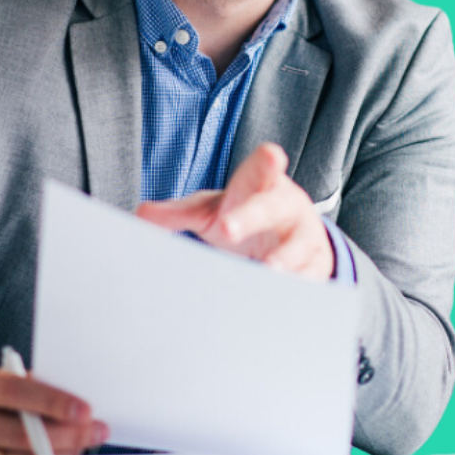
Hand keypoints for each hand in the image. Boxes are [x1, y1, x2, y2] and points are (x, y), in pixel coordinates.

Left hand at [135, 142, 333, 280]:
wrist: (291, 235)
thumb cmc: (244, 214)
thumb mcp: (212, 210)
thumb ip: (178, 213)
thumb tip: (140, 215)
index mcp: (261, 185)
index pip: (262, 169)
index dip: (266, 162)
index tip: (271, 155)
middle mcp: (286, 206)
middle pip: (271, 207)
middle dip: (251, 217)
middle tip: (227, 229)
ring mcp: (303, 235)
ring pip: (296, 247)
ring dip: (281, 260)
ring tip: (266, 271)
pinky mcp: (314, 264)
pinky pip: (307, 277)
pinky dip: (296, 287)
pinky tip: (282, 299)